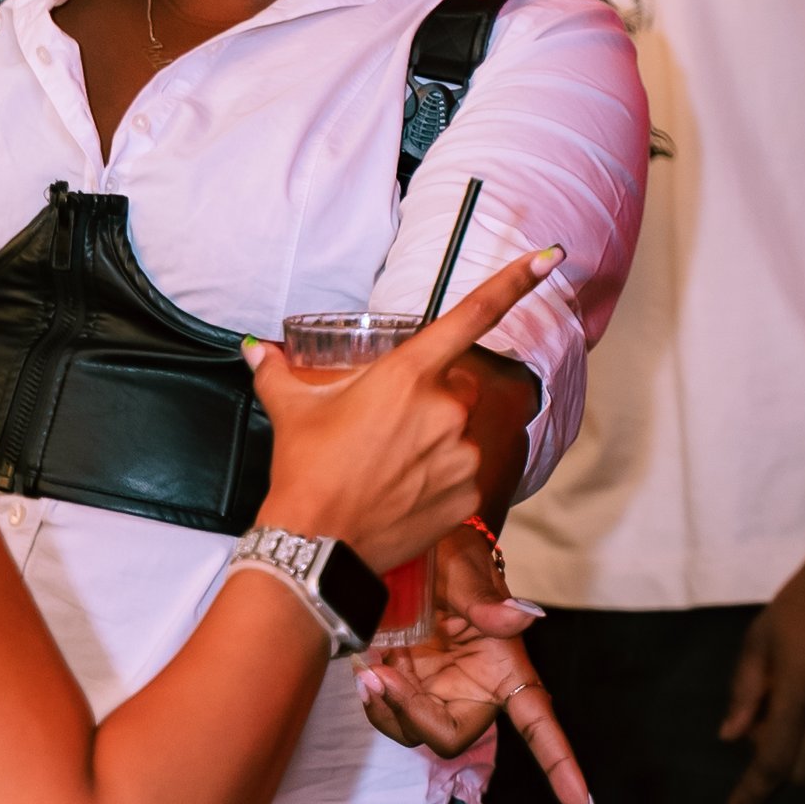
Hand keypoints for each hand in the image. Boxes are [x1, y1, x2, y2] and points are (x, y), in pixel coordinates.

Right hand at [246, 245, 560, 572]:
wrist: (318, 544)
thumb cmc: (306, 469)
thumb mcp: (291, 410)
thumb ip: (278, 371)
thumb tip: (256, 348)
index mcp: (408, 373)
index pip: (472, 315)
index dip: (515, 282)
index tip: (548, 258)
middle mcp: (446, 408)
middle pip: (456, 385)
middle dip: (429, 399)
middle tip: (385, 428)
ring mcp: (462, 454)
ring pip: (458, 432)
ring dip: (433, 441)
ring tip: (386, 466)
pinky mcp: (469, 496)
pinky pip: (462, 474)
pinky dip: (438, 479)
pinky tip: (401, 492)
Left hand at [355, 524, 591, 803]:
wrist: (418, 544)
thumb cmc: (456, 555)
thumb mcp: (468, 569)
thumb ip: (487, 602)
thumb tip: (522, 616)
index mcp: (504, 667)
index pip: (538, 721)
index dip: (560, 762)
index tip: (580, 802)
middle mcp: (474, 688)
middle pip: (451, 736)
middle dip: (415, 718)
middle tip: (383, 677)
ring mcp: (437, 689)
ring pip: (414, 732)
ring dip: (387, 711)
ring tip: (368, 671)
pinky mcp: (408, 683)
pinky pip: (392, 714)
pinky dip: (375, 701)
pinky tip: (365, 670)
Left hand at [718, 527, 804, 803]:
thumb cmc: (800, 604)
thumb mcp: (759, 638)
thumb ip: (746, 690)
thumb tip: (731, 737)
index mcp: (798, 695)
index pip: (772, 762)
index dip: (752, 793)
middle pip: (803, 771)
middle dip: (778, 765)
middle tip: (767, 728)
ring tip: (798, 718)